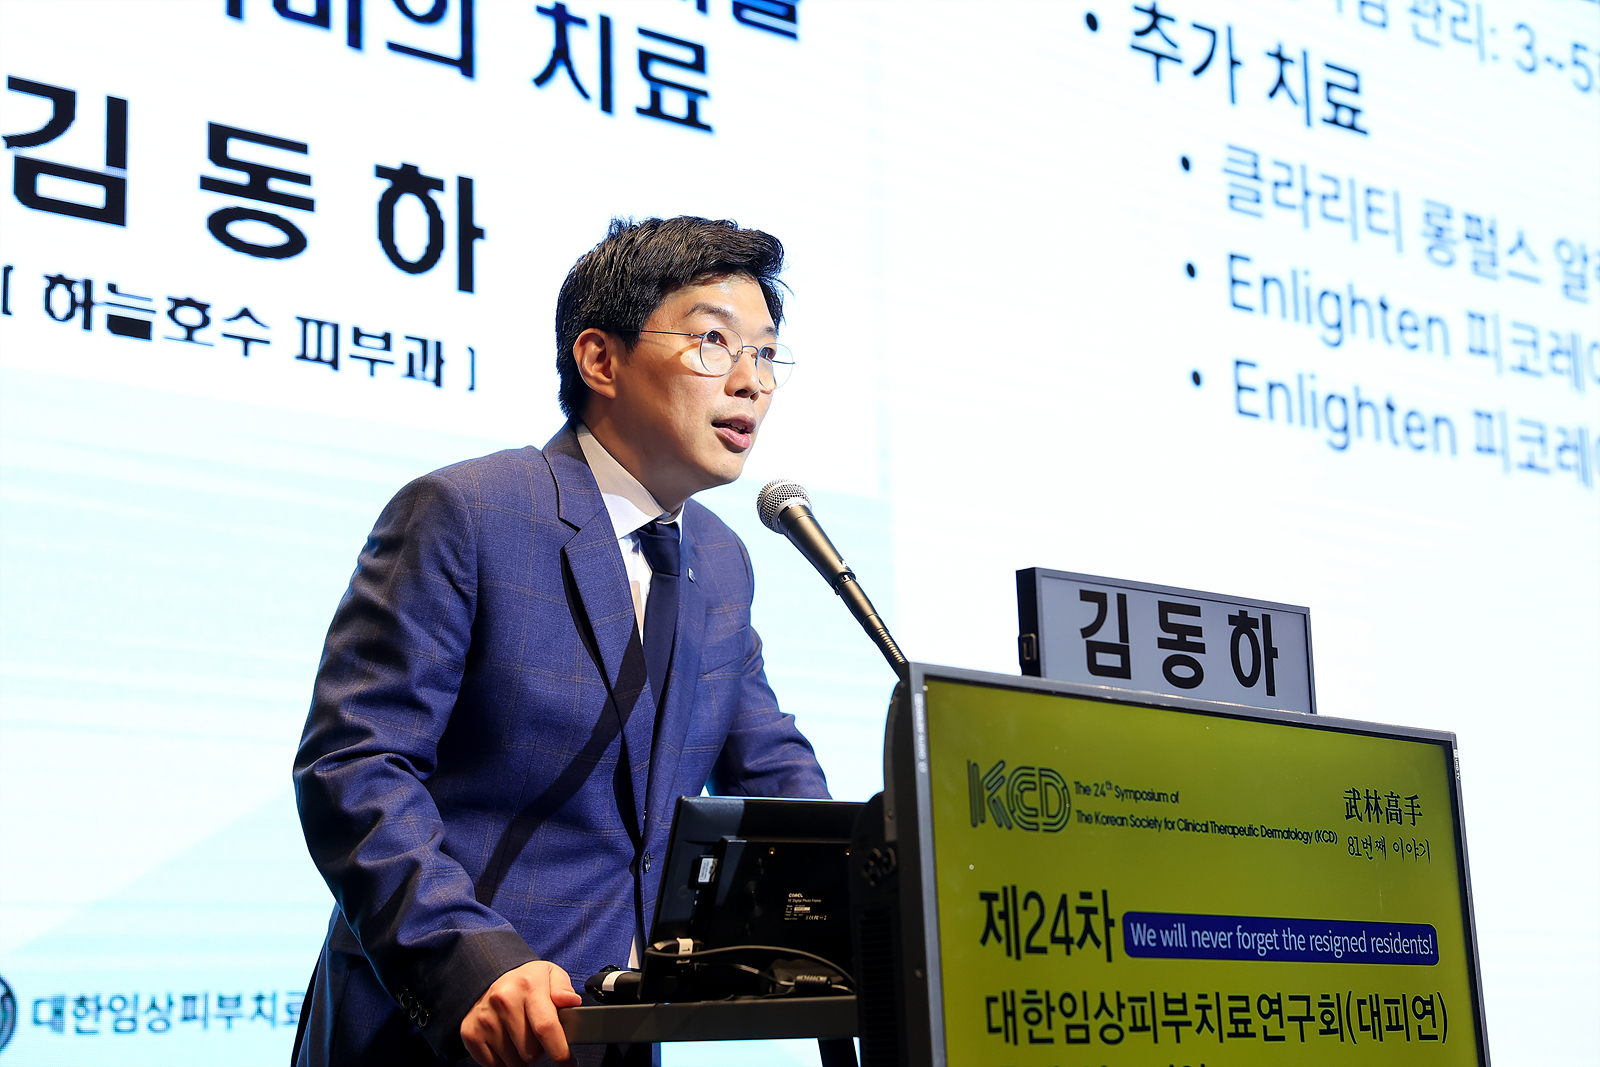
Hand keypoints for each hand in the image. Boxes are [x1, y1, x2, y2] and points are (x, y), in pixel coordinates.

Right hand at [460, 960, 583, 1066]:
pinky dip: (504, 1060)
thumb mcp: (550, 975)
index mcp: (528, 986)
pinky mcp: (470, 1033)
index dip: (560, 1051)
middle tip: (537, 1035)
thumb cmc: (526, 982)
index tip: (568, 1061)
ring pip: (514, 1062)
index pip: (546, 1027)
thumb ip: (563, 989)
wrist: (491, 978)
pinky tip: (506, 1042)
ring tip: (521, 1036)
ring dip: (522, 1056)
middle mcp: (504, 1002)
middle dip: (540, 1050)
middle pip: (531, 1052)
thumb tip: (571, 1002)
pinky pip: (494, 1066)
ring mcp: (485, 1019)